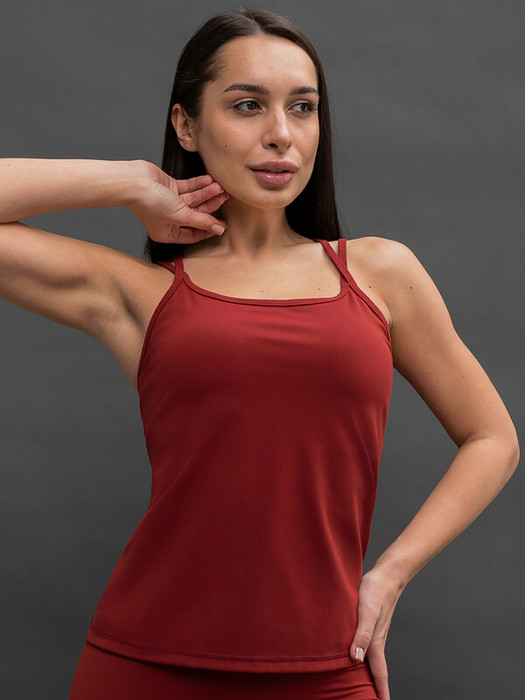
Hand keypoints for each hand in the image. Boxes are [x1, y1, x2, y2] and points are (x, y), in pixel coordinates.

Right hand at [129, 161, 228, 243]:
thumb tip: (218, 230)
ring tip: (220, 187)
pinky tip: (210, 181)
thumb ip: (201, 221)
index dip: (208, 229)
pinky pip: (188, 187)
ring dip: (207, 193)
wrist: (134, 182)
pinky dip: (198, 184)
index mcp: (168, 233)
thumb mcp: (181, 215)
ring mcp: (170, 203)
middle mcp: (169, 219)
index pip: (193, 234)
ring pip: (194, 200)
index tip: (223, 224)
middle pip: (196, 215)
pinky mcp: (170, 188)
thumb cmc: (151, 203)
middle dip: (210, 207)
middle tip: (224, 198)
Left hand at [349, 567, 405, 699]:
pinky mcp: (369, 624)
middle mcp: (375, 640)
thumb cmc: (375, 591)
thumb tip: (356, 659)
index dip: (381, 691)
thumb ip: (361, 634)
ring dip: (369, 674)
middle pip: (376, 670)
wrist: (386, 574)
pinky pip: (365, 646)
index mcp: (375, 642)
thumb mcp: (366, 612)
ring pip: (370, 659)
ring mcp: (373, 632)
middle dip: (376, 688)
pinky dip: (362, 657)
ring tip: (365, 687)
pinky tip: (355, 656)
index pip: (379, 673)